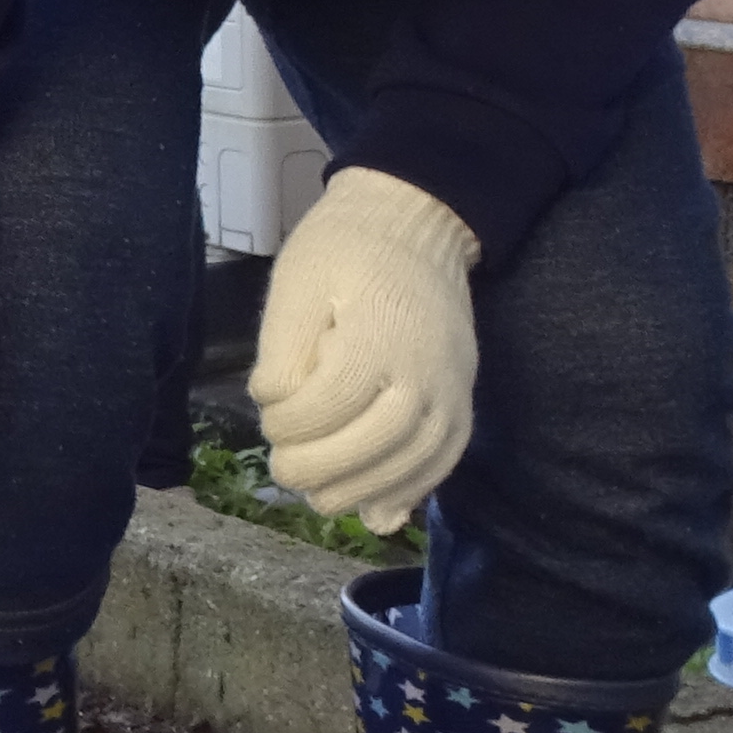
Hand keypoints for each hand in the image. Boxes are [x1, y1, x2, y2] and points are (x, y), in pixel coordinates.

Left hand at [251, 167, 481, 527]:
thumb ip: (284, 350)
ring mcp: (452, 387)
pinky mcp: (463, 399)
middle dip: (320, 468)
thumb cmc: (343, 250)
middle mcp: (426, 366)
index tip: (269, 412)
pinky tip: (377, 510)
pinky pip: (444, 459)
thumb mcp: (296, 284)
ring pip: (414, 461)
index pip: (331, 402)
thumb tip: (276, 402)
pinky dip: (410, 491)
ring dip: (362, 490)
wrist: (414, 223)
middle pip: (376, 441)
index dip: (290, 422)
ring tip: (321, 495)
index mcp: (378, 331)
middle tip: (285, 468)